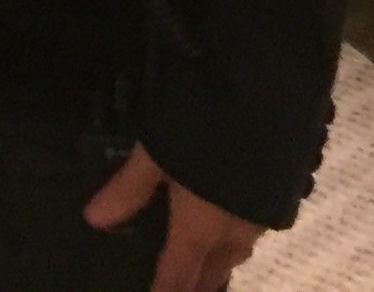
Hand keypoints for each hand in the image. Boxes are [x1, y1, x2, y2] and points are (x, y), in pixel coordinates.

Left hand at [82, 144, 265, 291]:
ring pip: (236, 253)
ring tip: (201, 261)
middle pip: (211, 272)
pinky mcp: (279, 199)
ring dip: (217, 263)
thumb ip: (127, 189)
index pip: (177, 278)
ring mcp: (261, 218)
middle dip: (195, 284)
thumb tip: (94, 221)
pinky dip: (235, 238)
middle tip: (178, 283)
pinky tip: (228, 222)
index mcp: (200, 229)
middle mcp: (234, 234)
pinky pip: (252, 232)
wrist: (271, 99)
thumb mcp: (154, 153)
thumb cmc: (203, 128)